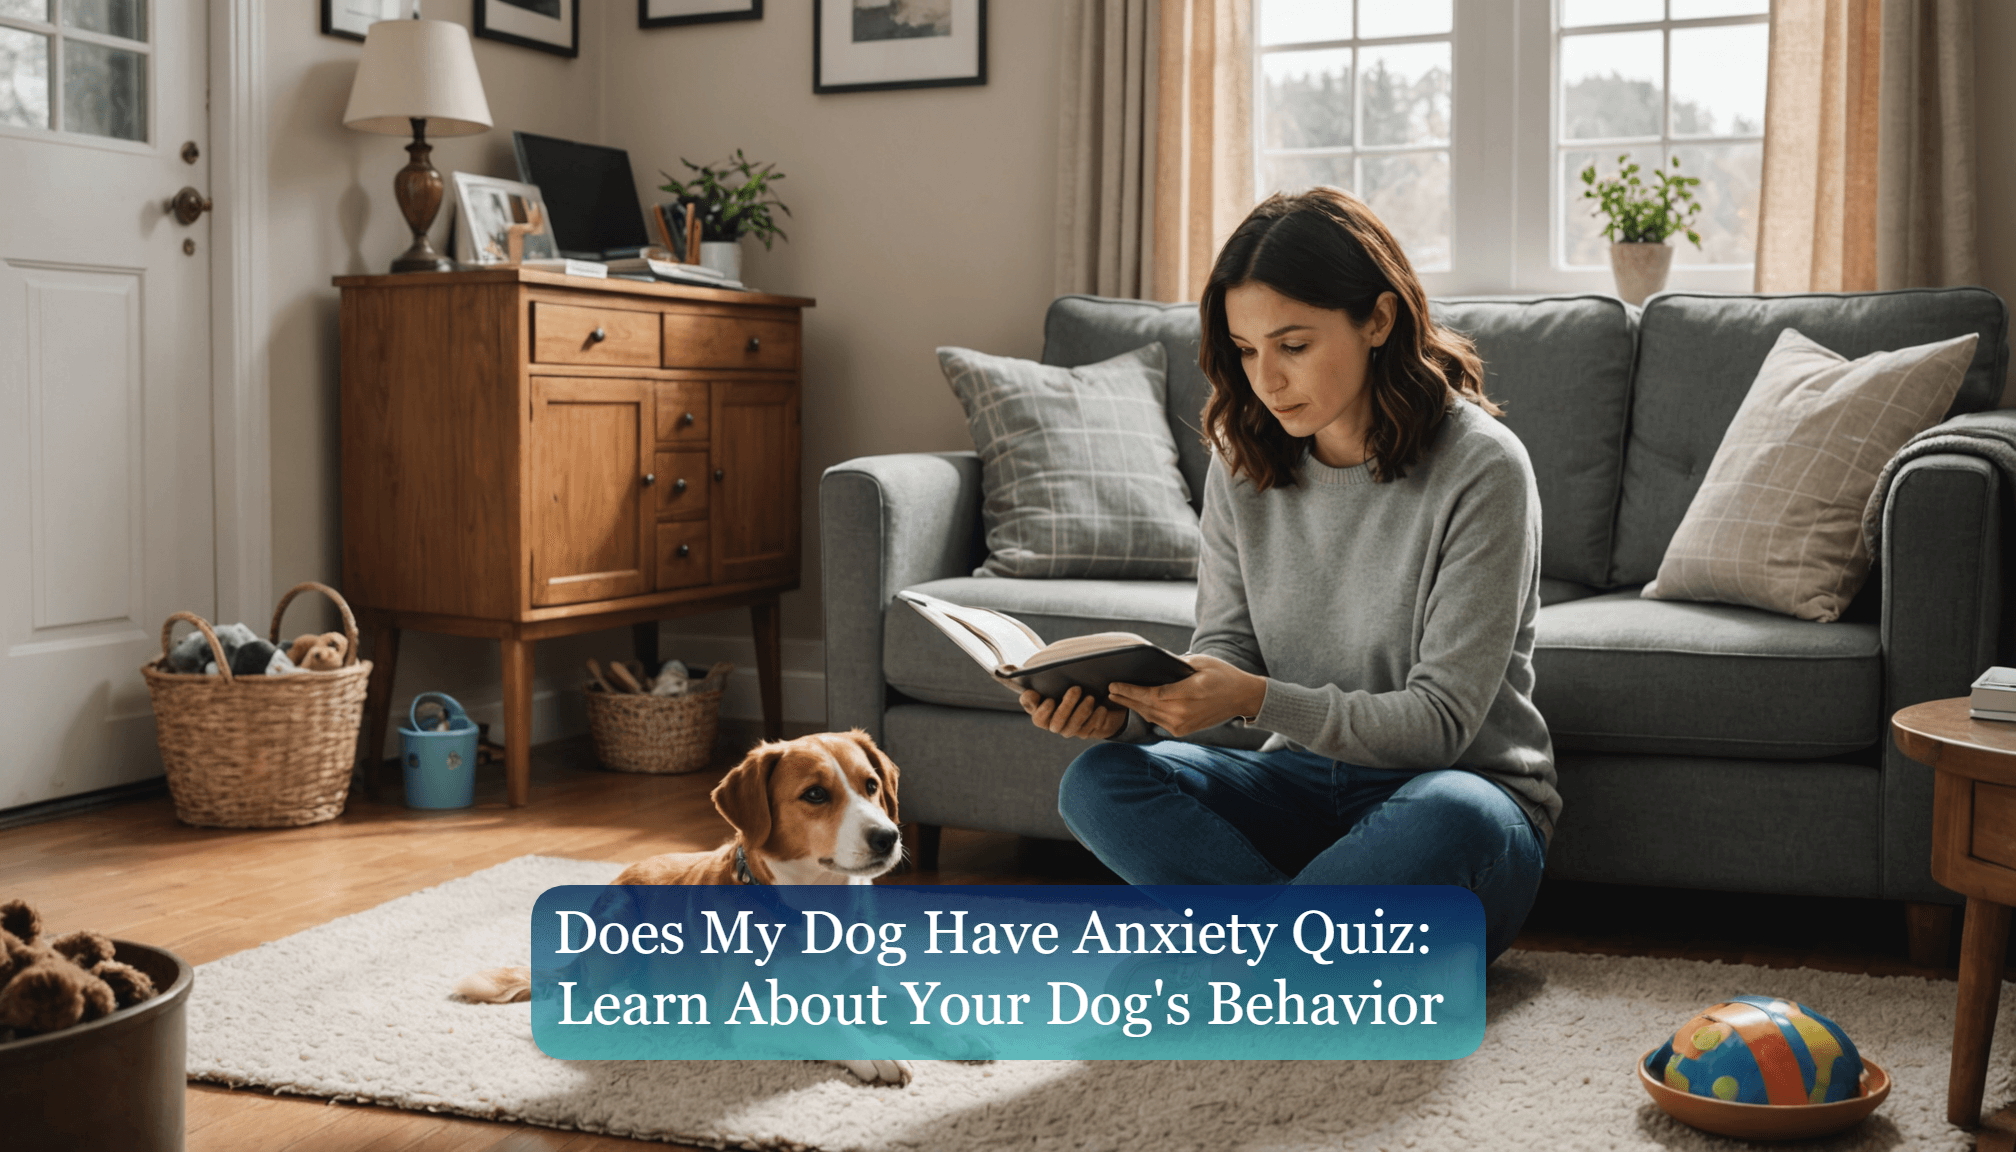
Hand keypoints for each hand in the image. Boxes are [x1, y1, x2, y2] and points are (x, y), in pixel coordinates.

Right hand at [1020, 686, 1126, 740]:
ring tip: (1090, 698)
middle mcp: (1054, 725)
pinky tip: (1102, 708)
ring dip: (1082, 713)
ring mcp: (1069, 730)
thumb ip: (1030, 680)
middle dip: (1067, 707)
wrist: (1083, 691)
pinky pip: (1090, 730)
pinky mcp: (1085, 731)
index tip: (1049, 700)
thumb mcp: (1045, 680)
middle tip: (1077, 689)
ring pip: (1074, 728)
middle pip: (1058, 723)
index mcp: (1040, 714)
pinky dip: (1096, 720)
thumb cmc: (1057, 684)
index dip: (1043, 712)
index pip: (1038, 718)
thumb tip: (1015, 678)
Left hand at [1107, 654, 1265, 737]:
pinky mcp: (1183, 730)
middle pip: (1146, 707)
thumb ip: (1178, 664)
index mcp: (1188, 695)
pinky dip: (1146, 712)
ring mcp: (1183, 725)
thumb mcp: (1202, 662)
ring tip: (1117, 697)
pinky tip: (1136, 705)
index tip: (1114, 685)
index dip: (1130, 691)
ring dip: (1133, 706)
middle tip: (1109, 690)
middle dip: (1126, 699)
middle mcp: (1183, 714)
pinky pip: (1158, 721)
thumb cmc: (1223, 675)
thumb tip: (1155, 664)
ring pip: (1150, 715)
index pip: (1151, 694)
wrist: (1242, 698)